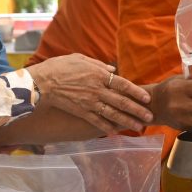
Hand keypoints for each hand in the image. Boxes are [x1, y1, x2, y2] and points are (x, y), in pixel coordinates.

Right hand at [26, 54, 152, 133]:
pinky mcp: (81, 112)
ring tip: (139, 127)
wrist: (42, 83)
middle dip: (137, 110)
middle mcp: (97, 90)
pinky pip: (97, 121)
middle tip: (150, 116)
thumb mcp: (80, 58)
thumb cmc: (59, 67)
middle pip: (122, 101)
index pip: (123, 84)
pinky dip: (107, 127)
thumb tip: (113, 70)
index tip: (147, 98)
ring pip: (113, 114)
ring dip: (127, 121)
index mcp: (98, 74)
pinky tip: (116, 132)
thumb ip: (98, 64)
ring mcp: (89, 102)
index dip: (136, 92)